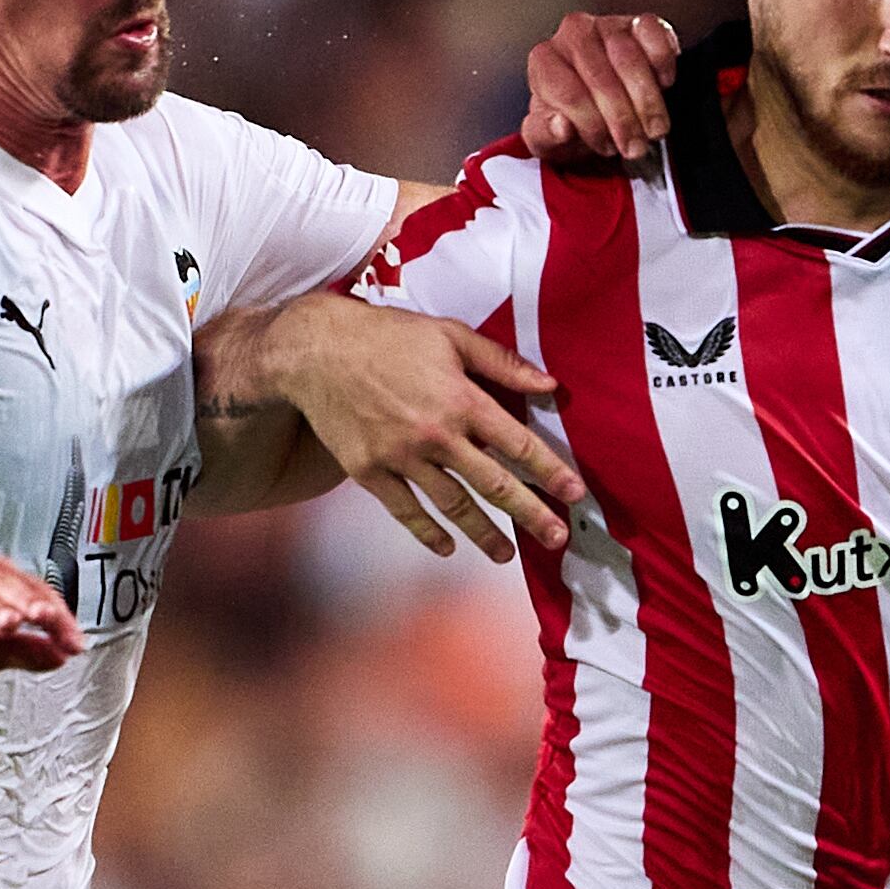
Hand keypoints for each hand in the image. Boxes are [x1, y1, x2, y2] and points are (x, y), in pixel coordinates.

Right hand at [282, 293, 586, 558]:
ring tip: (506, 554)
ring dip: (484, 533)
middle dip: (530, 514)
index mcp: (461, 399)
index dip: (550, 471)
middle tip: (556, 538)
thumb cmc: (386, 336)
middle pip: (494, 484)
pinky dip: (428, 532)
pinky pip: (406, 511)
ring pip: (453, 505)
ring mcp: (401, 457)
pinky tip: (448, 547)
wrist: (315, 350)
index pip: (518, 444)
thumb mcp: (449, 334)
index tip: (575, 494)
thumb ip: (501, 362)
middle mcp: (436, 434)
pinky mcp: (369, 472)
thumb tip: (549, 384)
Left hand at [520, 10, 679, 168]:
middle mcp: (573, 35)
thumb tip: (562, 126)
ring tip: (652, 129)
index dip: (592, 126)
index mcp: (544, 60)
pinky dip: (662, 61)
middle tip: (634, 147)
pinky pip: (653, 33)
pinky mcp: (639, 23)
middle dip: (622, 120)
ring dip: (646, 101)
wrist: (600, 109)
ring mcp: (607, 25)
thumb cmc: (572, 122)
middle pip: (600, 77)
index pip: (569, 93)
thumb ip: (547, 134)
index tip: (606, 147)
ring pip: (628, 58)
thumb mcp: (550, 139)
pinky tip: (663, 85)